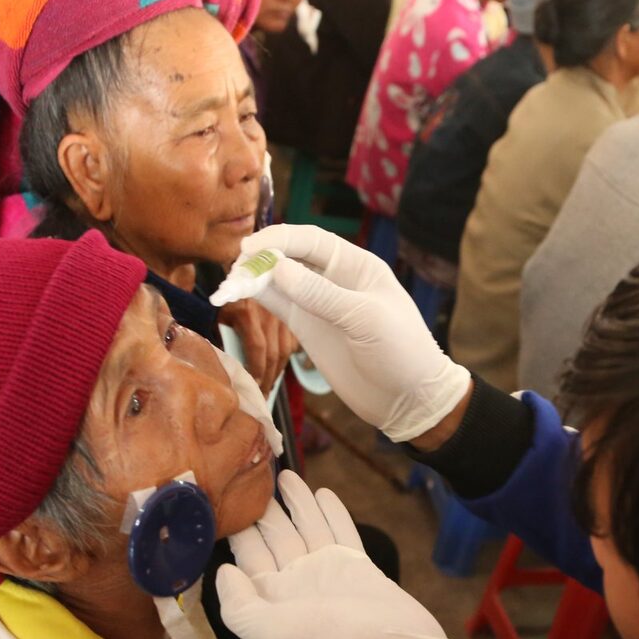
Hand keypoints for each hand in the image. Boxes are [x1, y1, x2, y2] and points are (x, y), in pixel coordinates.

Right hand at [214, 224, 471, 443]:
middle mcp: (334, 278)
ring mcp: (319, 304)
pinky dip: (257, 298)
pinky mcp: (308, 329)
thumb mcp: (365, 319)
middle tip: (235, 266)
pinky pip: (278, 305)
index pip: (311, 240)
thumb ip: (322, 295)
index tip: (250, 247)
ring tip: (228, 282)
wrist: (409, 400)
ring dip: (254, 277)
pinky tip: (237, 294)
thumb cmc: (401, 352)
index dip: (279, 238)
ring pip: (279, 280)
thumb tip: (278, 267)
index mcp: (356, 265)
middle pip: (290, 255)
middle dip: (261, 256)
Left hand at [216, 470, 475, 638]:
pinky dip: (331, 512)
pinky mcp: (356, 567)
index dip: (236, 531)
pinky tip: (322, 491)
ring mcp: (327, 574)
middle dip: (263, 510)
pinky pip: (340, 531)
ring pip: (307, 529)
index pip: (247, 559)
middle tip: (253, 476)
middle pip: (274, 539)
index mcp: (270, 603)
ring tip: (284, 474)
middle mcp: (295, 586)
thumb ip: (239, 605)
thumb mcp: (270, 633)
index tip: (225, 500)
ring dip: (295, 502)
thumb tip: (224, 571)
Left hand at [219, 298, 297, 392]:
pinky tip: (277, 367)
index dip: (257, 371)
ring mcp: (283, 314)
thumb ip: (219, 334)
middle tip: (261, 397)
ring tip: (269, 386)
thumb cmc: (228, 292)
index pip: (257, 349)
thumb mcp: (220, 310)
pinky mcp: (291, 315)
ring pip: (286, 351)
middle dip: (268, 379)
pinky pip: (292, 343)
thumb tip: (220, 364)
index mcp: (248, 313)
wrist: (249, 268)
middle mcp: (269, 315)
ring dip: (278, 371)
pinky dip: (285, 357)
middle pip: (274, 355)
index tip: (253, 388)